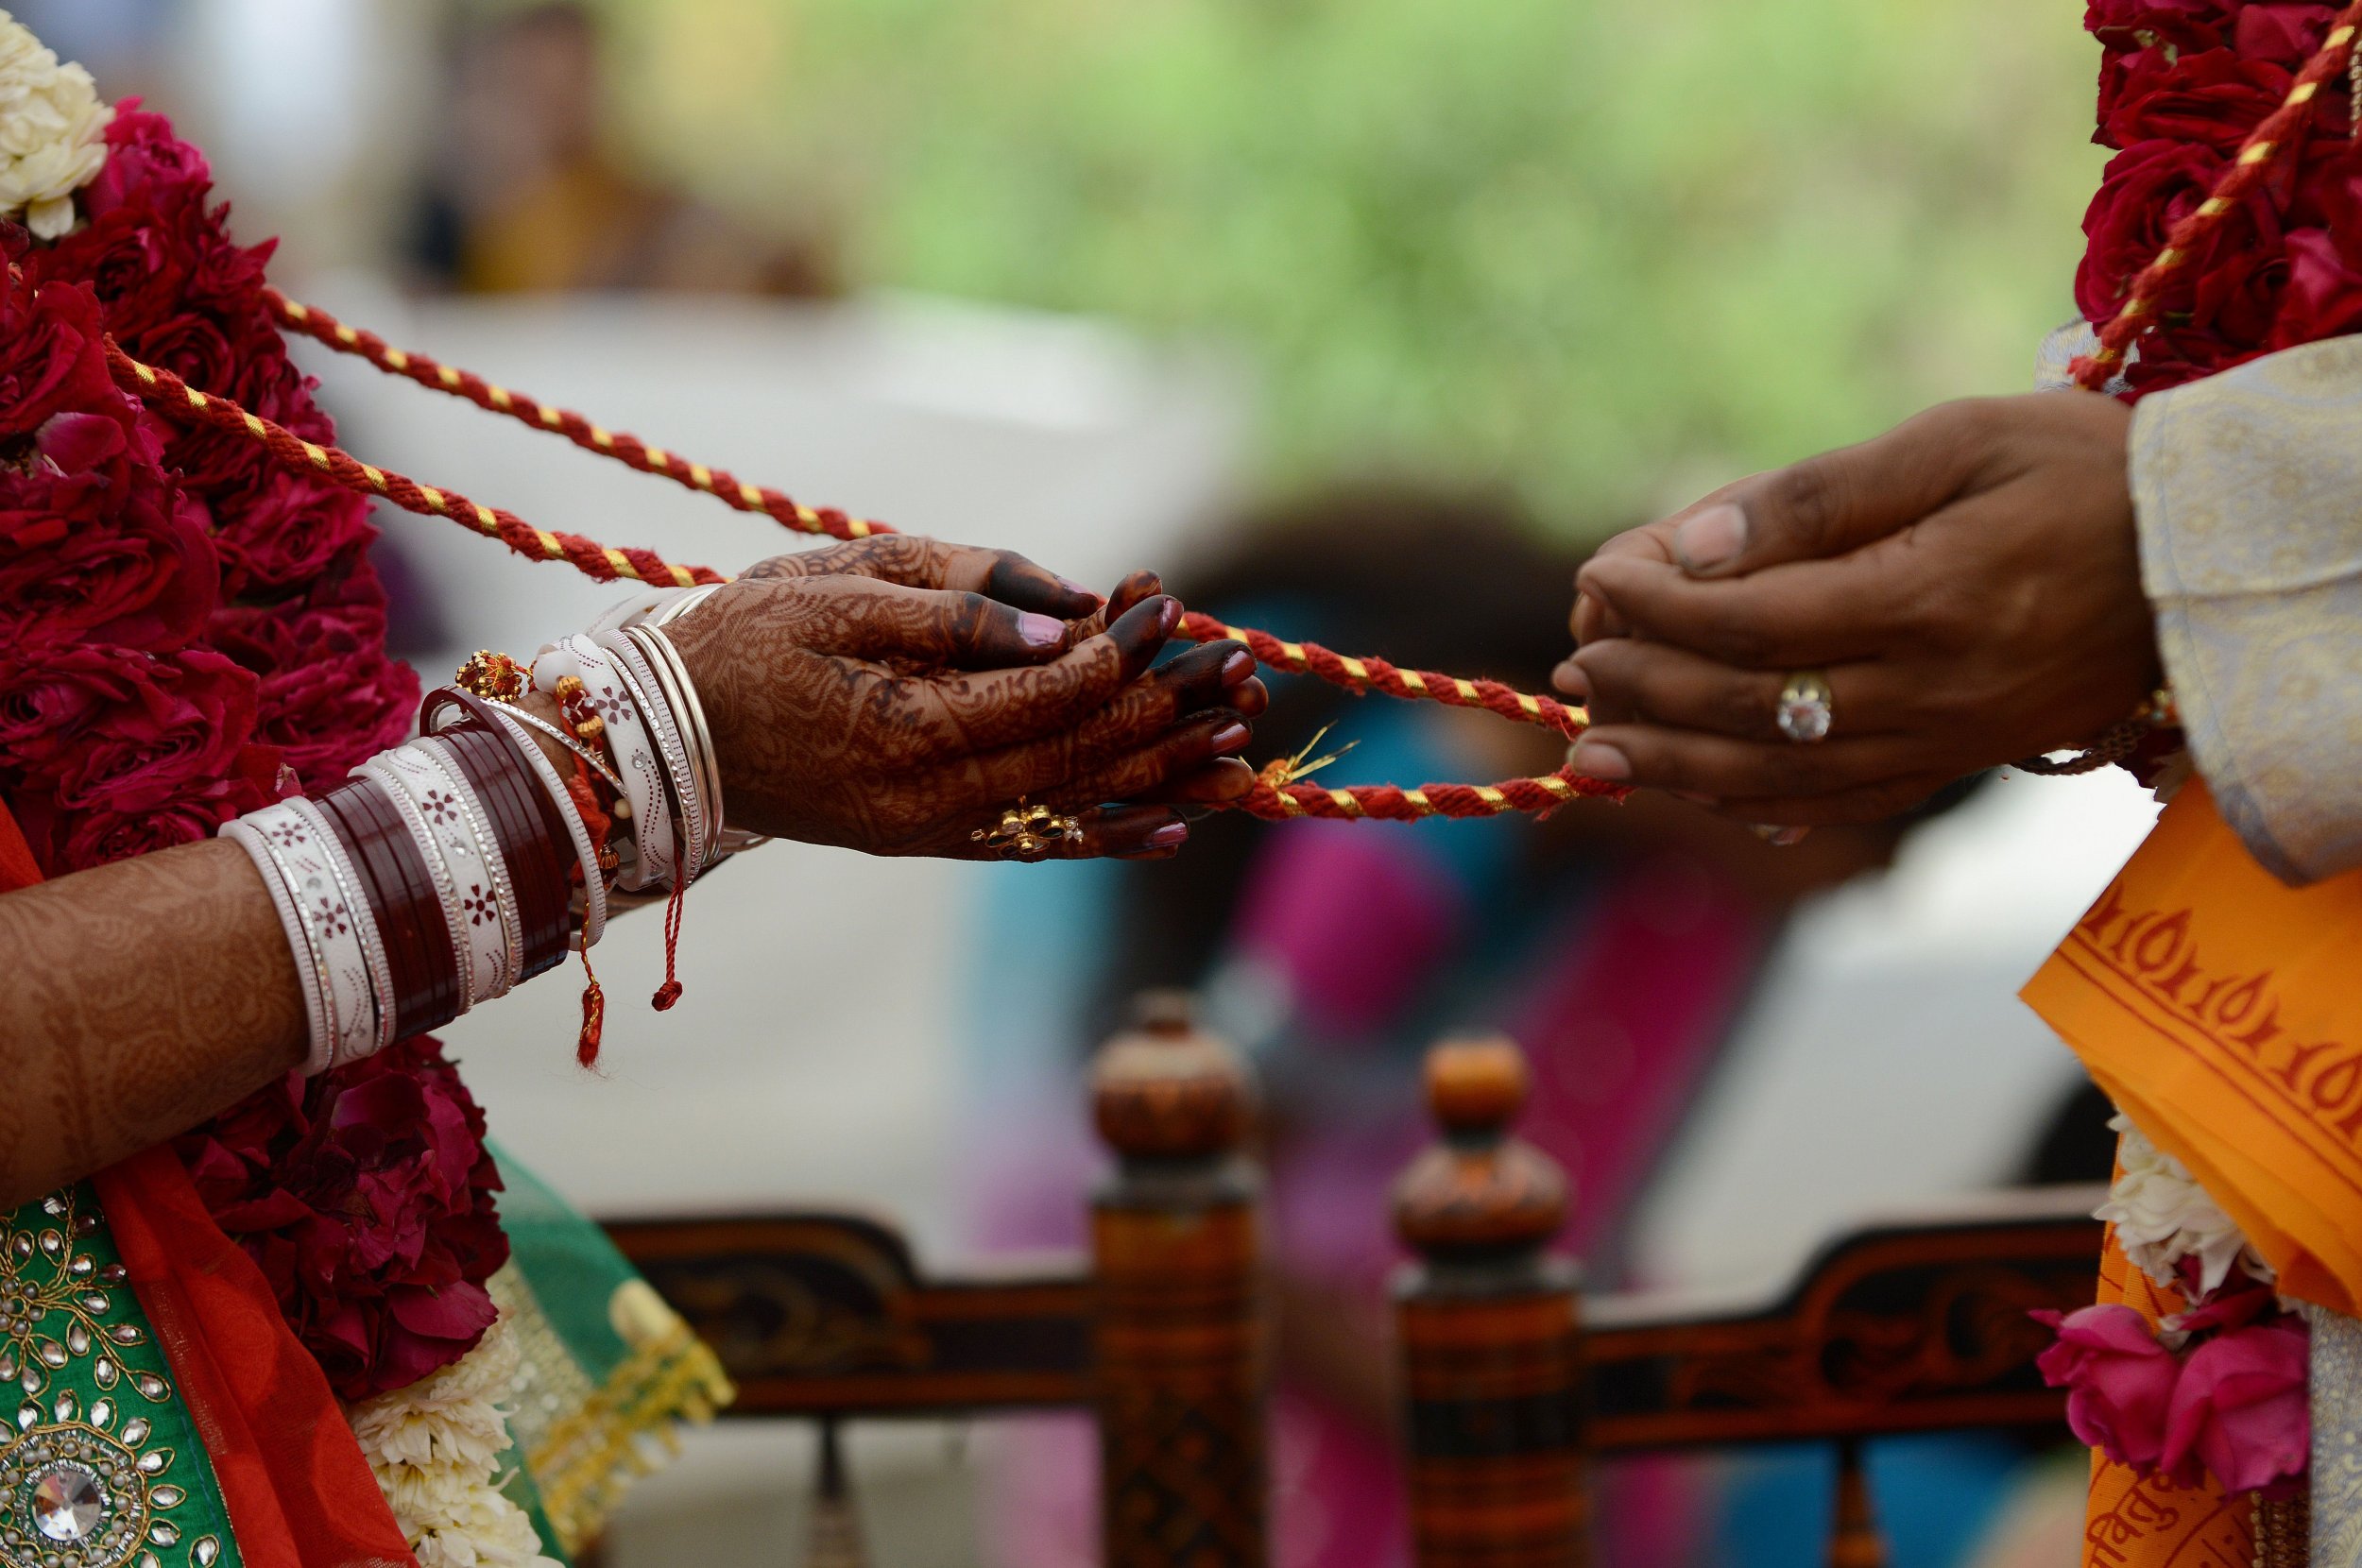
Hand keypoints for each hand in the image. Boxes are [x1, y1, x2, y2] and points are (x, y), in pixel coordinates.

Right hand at [669, 547, 1265, 857]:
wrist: (662, 732)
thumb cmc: (745, 638)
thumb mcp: (841, 590)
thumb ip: (960, 608)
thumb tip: (1073, 624)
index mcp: (911, 727)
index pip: (1054, 692)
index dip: (1124, 651)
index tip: (1170, 605)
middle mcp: (933, 798)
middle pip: (1082, 753)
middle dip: (1167, 709)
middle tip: (1241, 670)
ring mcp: (932, 830)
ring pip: (1075, 806)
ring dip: (1163, 773)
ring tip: (1238, 742)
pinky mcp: (926, 841)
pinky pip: (1036, 844)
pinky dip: (1108, 833)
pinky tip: (1173, 823)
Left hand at [1552, 392, 2161, 824]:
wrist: (2204, 556)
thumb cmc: (2078, 469)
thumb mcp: (1953, 440)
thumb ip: (1815, 497)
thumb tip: (1690, 546)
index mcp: (1929, 597)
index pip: (1752, 620)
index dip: (1658, 605)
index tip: (1598, 575)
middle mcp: (1933, 689)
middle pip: (1749, 707)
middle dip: (1646, 685)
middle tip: (1575, 660)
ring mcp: (1946, 741)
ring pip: (1779, 774)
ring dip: (1673, 763)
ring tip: (1590, 747)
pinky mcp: (1957, 763)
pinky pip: (1835, 799)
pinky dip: (1748, 797)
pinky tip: (1688, 785)